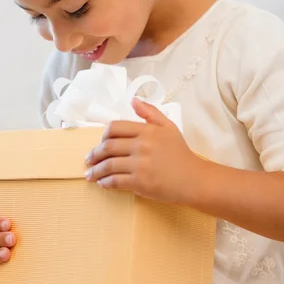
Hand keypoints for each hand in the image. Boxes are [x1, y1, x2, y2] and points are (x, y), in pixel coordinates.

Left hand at [85, 98, 203, 204]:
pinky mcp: (140, 182)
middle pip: (108, 147)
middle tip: (88, 160)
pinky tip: (102, 183)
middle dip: (94, 154)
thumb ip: (151, 113)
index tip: (100, 143)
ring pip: (109, 165)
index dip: (103, 136)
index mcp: (147, 130)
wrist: (194, 179)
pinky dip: (105, 182)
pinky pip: (115, 181)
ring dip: (95, 170)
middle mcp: (142, 145)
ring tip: (90, 174)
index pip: (115, 128)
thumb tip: (133, 100)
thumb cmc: (181, 153)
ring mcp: (140, 165)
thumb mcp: (169, 127)